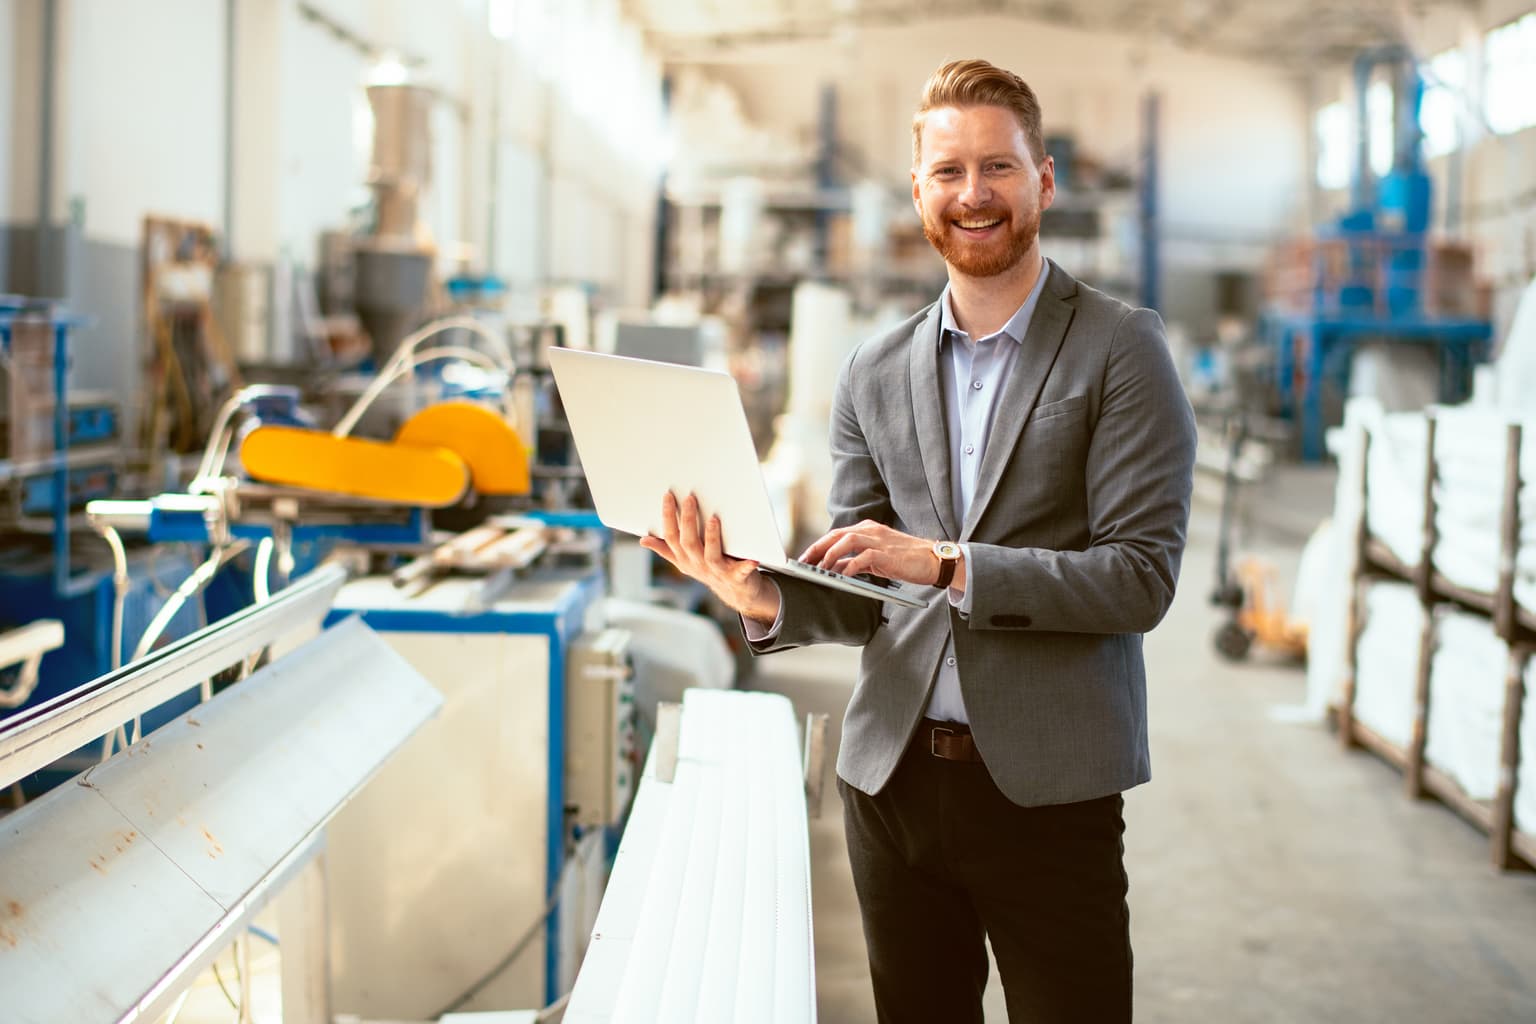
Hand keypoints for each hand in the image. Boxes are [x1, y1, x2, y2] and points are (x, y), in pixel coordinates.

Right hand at [639, 492, 781, 623]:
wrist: (737, 592)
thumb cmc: (710, 569)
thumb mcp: (685, 560)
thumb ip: (666, 549)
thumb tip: (643, 540)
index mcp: (684, 559)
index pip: (671, 537)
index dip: (668, 517)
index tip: (668, 496)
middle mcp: (698, 565)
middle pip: (689, 543)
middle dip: (688, 521)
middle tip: (689, 498)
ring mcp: (717, 572)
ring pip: (711, 555)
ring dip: (712, 537)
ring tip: (714, 519)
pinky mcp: (737, 577)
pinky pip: (741, 571)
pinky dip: (746, 566)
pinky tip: (753, 558)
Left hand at [799, 520, 956, 588]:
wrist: (933, 560)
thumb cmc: (905, 560)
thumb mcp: (875, 560)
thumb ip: (855, 561)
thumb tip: (834, 569)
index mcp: (867, 530)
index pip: (836, 534)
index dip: (818, 546)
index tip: (804, 559)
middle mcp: (871, 531)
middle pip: (837, 534)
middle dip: (817, 548)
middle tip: (803, 563)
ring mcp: (879, 540)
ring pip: (847, 540)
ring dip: (830, 554)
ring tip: (820, 569)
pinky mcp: (887, 553)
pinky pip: (863, 557)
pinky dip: (850, 566)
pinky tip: (842, 576)